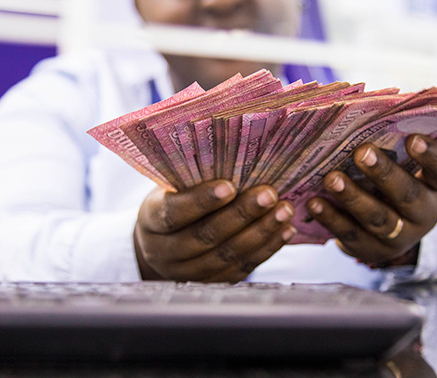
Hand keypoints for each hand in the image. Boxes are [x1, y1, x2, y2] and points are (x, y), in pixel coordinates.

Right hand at [134, 180, 296, 281]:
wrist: (162, 243)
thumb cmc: (173, 200)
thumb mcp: (170, 187)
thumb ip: (192, 178)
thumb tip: (233, 152)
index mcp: (151, 221)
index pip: (174, 213)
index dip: (201, 201)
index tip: (229, 186)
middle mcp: (164, 252)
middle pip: (205, 237)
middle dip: (241, 215)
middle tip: (269, 194)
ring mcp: (187, 273)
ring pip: (227, 256)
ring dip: (261, 232)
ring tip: (284, 210)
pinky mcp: (211, 284)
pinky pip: (242, 268)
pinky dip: (267, 249)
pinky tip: (285, 230)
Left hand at [306, 135, 436, 267]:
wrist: (391, 228)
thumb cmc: (393, 176)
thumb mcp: (402, 162)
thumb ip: (392, 140)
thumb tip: (363, 107)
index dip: (431, 156)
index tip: (412, 138)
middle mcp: (425, 213)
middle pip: (408, 195)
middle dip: (384, 173)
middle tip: (361, 152)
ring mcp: (401, 237)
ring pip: (379, 218)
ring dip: (353, 197)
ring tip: (331, 178)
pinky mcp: (373, 251)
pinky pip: (352, 236)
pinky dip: (331, 219)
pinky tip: (313, 202)